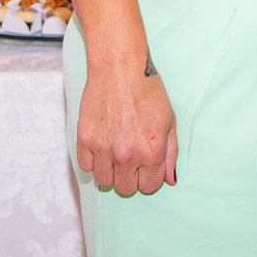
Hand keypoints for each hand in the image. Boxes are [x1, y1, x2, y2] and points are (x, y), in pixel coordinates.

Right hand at [75, 57, 177, 195]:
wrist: (119, 68)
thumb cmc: (147, 90)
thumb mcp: (170, 121)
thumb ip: (171, 154)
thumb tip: (170, 180)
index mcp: (151, 153)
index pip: (148, 187)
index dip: (149, 178)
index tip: (146, 167)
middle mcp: (127, 155)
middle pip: (125, 188)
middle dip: (130, 178)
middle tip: (130, 159)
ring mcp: (103, 148)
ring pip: (104, 181)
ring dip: (110, 172)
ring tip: (114, 153)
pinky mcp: (85, 139)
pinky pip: (85, 167)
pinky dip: (93, 161)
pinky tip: (101, 147)